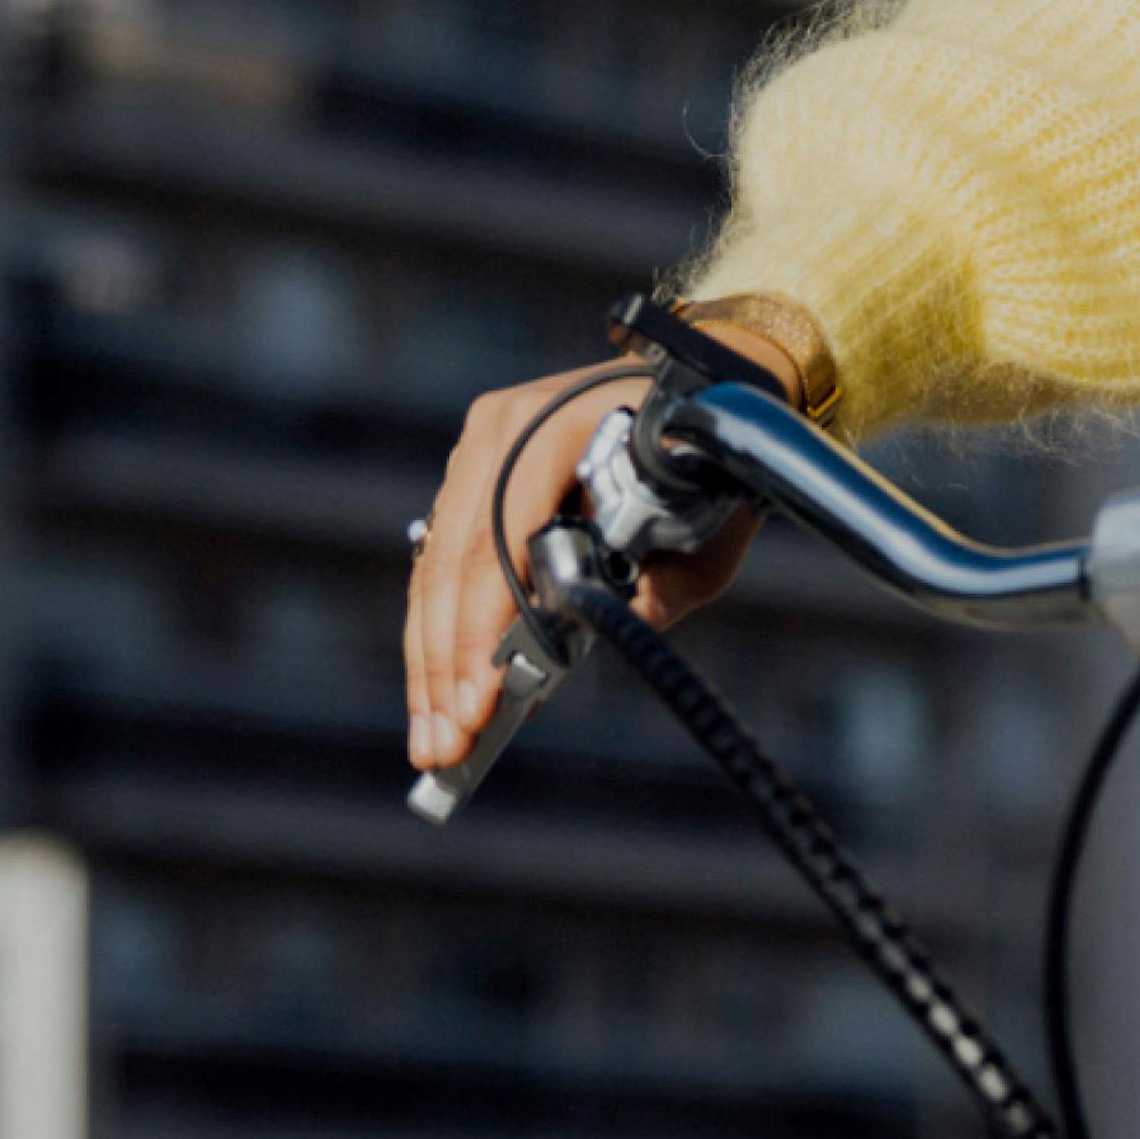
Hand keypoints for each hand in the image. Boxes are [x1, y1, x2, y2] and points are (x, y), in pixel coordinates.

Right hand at [403, 339, 782, 769]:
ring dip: (430, 663)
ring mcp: (480, 447)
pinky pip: (441, 563)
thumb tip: (567, 664)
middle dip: (445, 667)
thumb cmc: (709, 468)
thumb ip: (655, 593)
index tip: (480, 703)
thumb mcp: (704, 534)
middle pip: (453, 562)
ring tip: (433, 743)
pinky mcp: (473, 476)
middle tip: (445, 747)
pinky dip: (438, 633)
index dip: (483, 628)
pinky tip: (438, 697)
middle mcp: (504, 427)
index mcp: (558, 423)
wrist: (704, 391)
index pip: (500, 537)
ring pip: (434, 570)